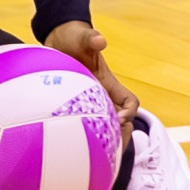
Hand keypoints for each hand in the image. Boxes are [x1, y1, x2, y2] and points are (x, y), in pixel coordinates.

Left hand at [44, 21, 137, 147]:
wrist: (58, 38)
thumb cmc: (74, 37)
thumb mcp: (83, 37)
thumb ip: (91, 39)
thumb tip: (100, 40)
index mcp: (109, 83)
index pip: (130, 102)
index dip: (130, 112)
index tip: (119, 117)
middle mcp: (102, 95)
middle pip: (120, 122)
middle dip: (119, 135)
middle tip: (106, 148)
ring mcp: (87, 102)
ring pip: (102, 128)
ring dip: (100, 139)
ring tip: (89, 153)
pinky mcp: (72, 106)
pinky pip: (79, 125)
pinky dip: (78, 136)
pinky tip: (65, 145)